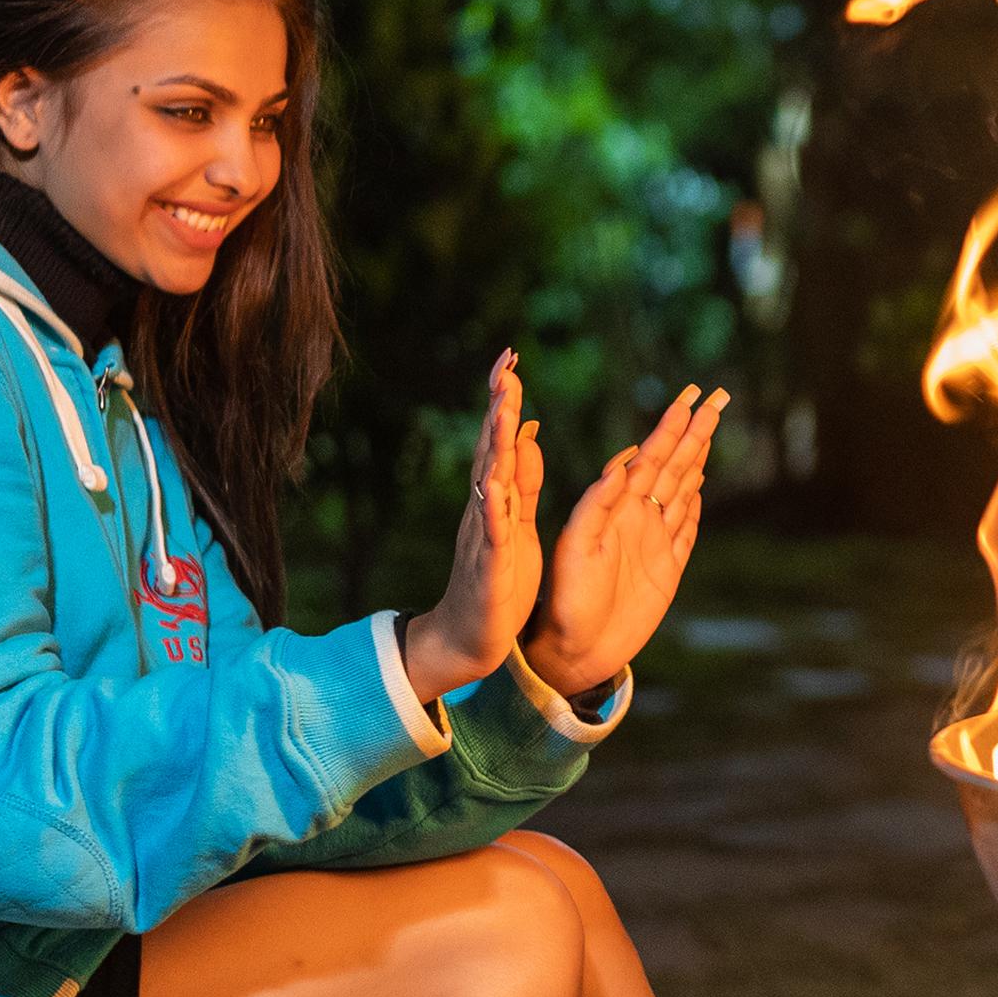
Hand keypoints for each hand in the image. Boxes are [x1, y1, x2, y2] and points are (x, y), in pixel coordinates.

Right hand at [402, 353, 545, 700]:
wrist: (470, 637)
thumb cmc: (498, 581)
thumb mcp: (517, 522)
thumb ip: (522, 479)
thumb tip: (527, 432)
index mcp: (496, 497)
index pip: (500, 440)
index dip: (506, 400)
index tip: (512, 359)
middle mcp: (484, 507)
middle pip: (491, 448)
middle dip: (498, 406)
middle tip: (506, 365)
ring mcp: (483, 534)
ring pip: (489, 481)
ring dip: (496, 444)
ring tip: (504, 409)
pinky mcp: (488, 565)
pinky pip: (490, 533)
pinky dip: (492, 507)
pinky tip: (495, 484)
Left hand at [522, 386, 729, 704]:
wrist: (573, 652)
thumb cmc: (565, 602)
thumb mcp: (576, 549)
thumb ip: (596, 507)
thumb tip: (623, 464)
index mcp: (616, 508)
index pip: (650, 457)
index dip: (672, 426)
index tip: (692, 396)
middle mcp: (637, 519)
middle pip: (673, 465)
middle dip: (695, 432)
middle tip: (718, 397)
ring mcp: (654, 544)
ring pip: (682, 490)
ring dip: (697, 459)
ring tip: (710, 430)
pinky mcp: (665, 572)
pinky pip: (685, 529)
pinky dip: (694, 506)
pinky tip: (699, 486)